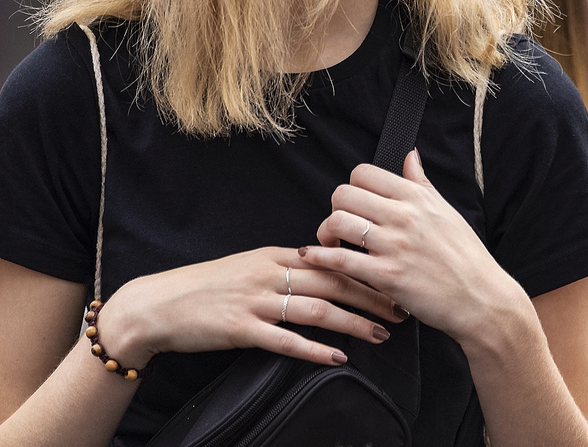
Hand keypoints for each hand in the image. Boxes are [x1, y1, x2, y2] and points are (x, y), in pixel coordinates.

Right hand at [97, 246, 406, 369]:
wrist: (161, 304)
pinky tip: (337, 358)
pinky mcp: (241, 329)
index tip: (394, 279)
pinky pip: (285, 340)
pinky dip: (314, 349)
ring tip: (380, 334)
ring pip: (316, 309)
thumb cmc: (208, 287)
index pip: (330, 260)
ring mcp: (255, 301)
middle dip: (370, 295)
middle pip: (331, 282)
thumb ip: (285, 268)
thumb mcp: (250, 266)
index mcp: (275, 256)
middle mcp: (270, 273)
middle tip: (400, 309)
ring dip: (352, 323)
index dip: (365, 270)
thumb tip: (323, 271)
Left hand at [299, 149, 525, 350]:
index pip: (364, 173)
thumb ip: (421, 182)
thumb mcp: (446, 210)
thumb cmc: (467, 256)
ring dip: (325, 231)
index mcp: (415, 197)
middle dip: (335, 207)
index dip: (352, 186)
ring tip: (329, 241)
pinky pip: (341, 259)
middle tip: (338, 223)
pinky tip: (312, 256)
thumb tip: (410, 155)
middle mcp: (402, 215)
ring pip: (338, 221)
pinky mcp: (386, 276)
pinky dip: (320, 256)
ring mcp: (393, 245)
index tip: (353, 202)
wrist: (482, 299)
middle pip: (344, 194)